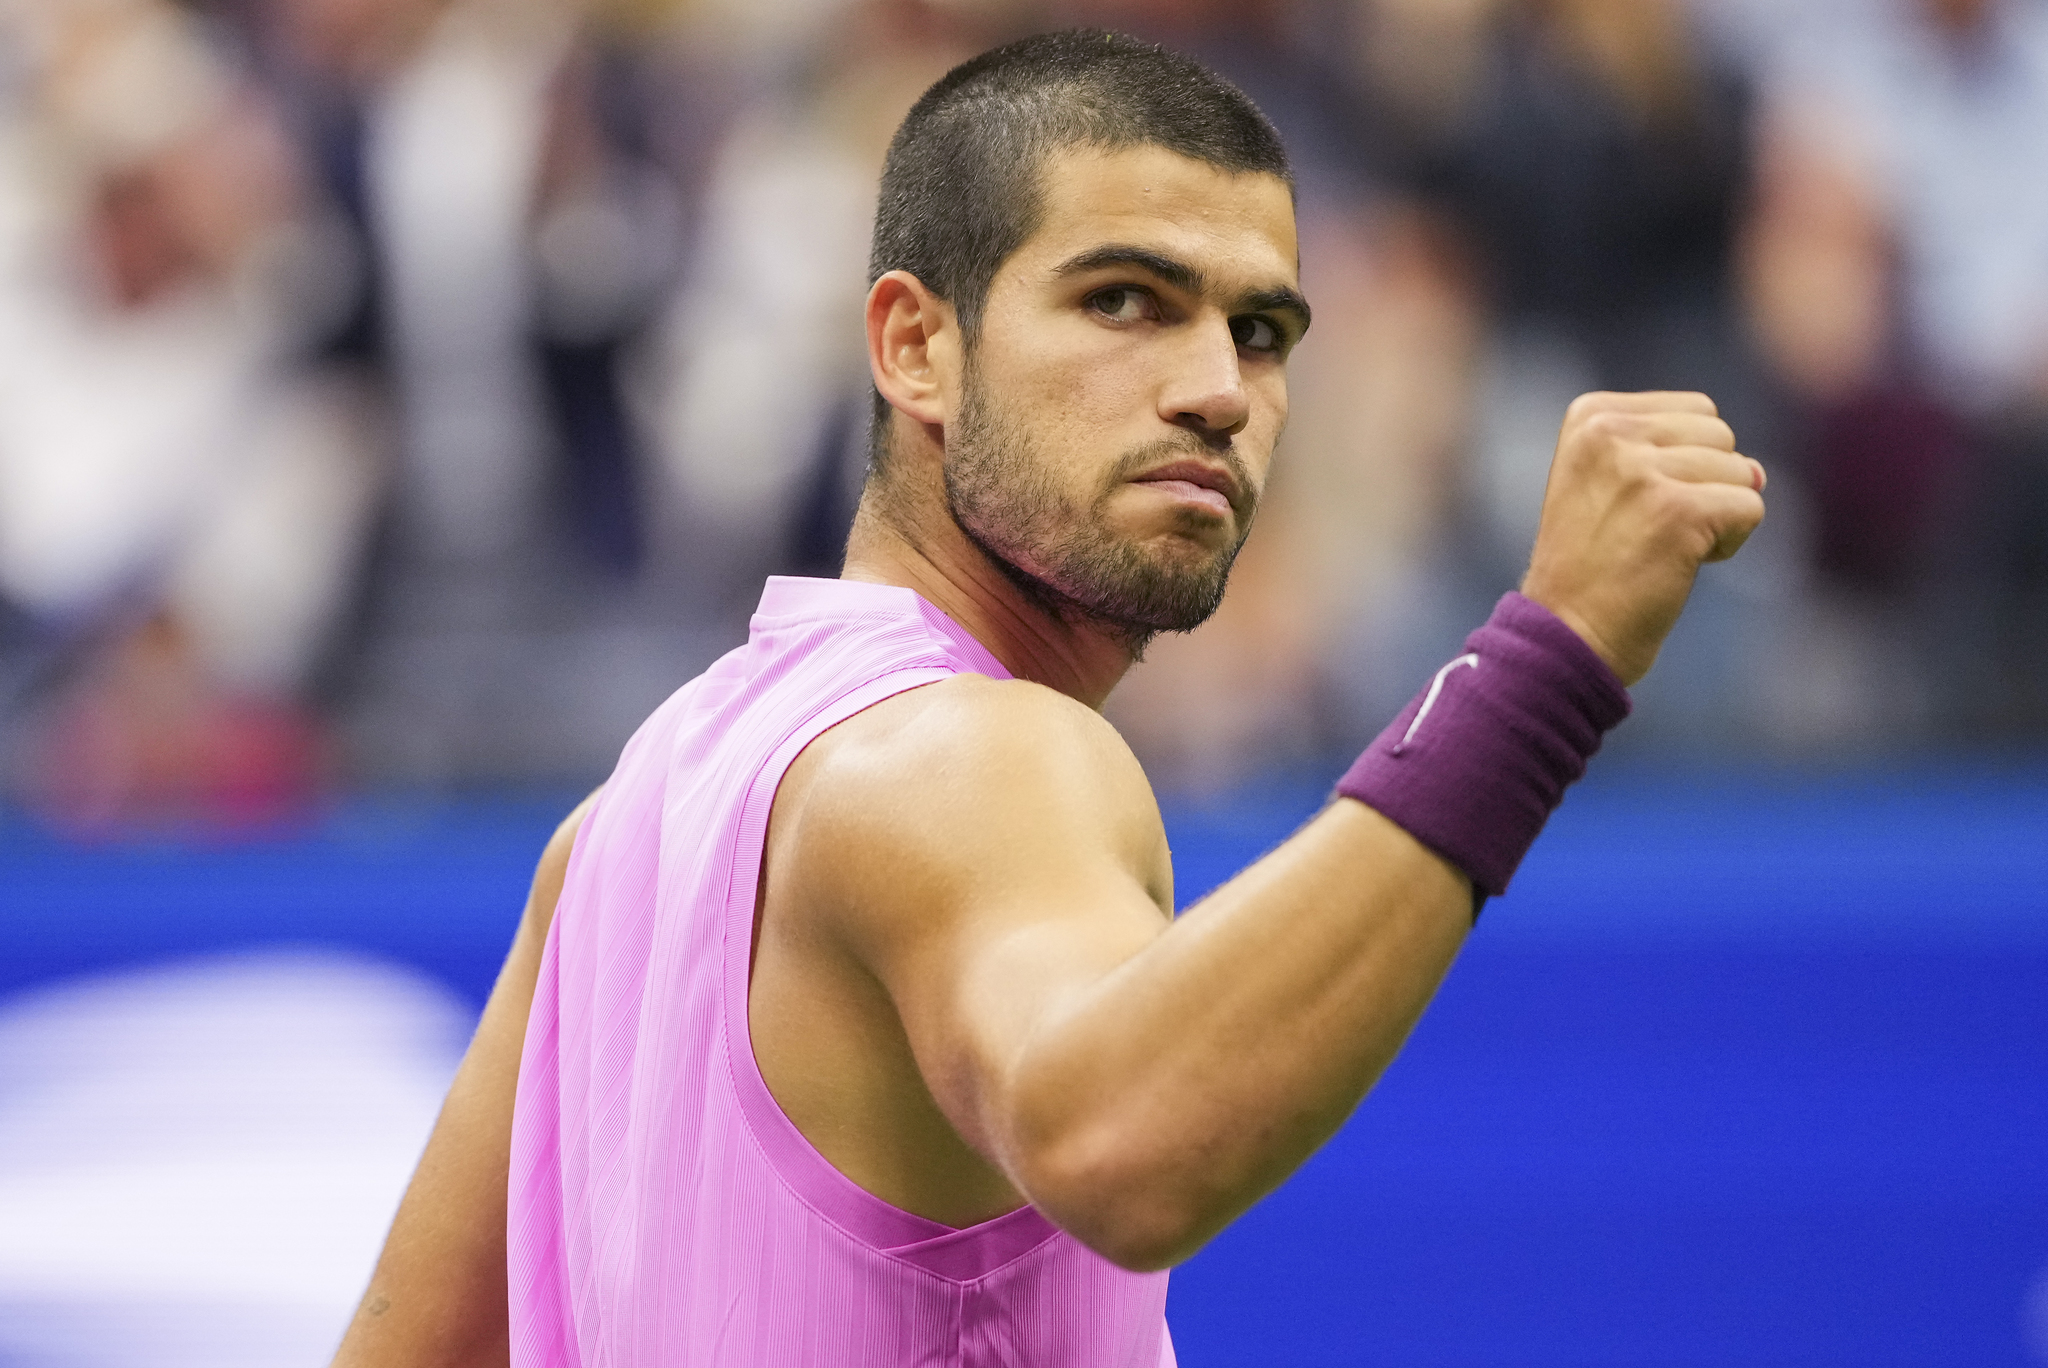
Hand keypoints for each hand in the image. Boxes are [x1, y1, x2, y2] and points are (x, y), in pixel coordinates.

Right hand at [1520, 391, 1765, 686]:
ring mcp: (1642, 471)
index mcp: (1590, 416)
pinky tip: (1683, 564)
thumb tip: (1758, 471)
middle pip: (1720, 435)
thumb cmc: (1590, 568)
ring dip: (1716, 516)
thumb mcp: (1606, 481)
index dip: (1681, 463)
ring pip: (1740, 471)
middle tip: (1649, 530)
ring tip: (1661, 548)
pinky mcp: (1678, 510)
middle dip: (1704, 485)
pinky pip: (1750, 507)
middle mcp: (1610, 433)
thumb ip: (1672, 452)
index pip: (1694, 411)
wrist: (1565, 636)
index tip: (1632, 506)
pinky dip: (1729, 543)